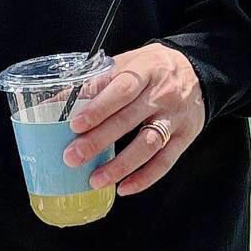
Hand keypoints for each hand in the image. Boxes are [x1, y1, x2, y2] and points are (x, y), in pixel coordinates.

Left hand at [63, 43, 204, 196]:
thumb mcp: (128, 63)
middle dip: (98, 141)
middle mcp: (162, 94)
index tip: (74, 124)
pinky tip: (124, 188)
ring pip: (147, 144)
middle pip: (128, 120)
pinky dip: (144, 178)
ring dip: (120, 165)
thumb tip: (52, 103)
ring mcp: (174, 117)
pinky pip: (165, 162)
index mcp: (145, 70)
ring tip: (95, 180)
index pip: (121, 89)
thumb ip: (96, 82)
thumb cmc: (152, 68)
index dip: (98, 108)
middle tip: (72, 157)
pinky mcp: (184, 137)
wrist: (198, 71)